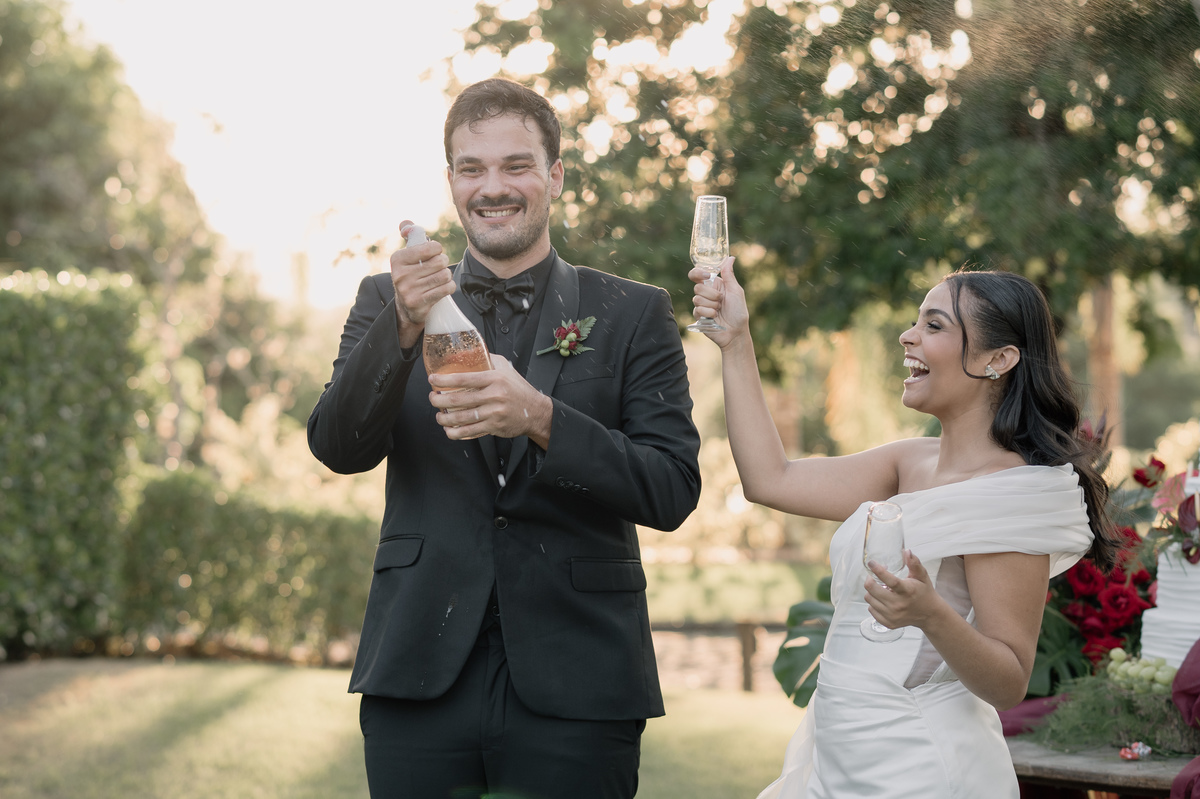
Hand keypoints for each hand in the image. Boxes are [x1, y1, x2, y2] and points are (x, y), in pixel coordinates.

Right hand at [391, 219, 455, 346]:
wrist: (406, 307)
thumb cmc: (411, 274)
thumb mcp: (407, 255)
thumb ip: (409, 235)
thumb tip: (406, 224)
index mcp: (397, 258)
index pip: (431, 247)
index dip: (438, 250)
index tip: (433, 255)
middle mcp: (400, 274)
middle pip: (440, 262)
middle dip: (443, 264)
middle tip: (438, 268)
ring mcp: (408, 290)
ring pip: (444, 275)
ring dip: (446, 276)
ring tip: (439, 278)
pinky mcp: (418, 303)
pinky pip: (446, 289)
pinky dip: (449, 287)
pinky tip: (443, 288)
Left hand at [428, 355, 553, 447]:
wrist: (536, 411)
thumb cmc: (519, 389)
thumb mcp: (507, 369)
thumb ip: (489, 360)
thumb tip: (468, 353)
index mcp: (494, 378)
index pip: (464, 378)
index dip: (444, 380)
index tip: (432, 380)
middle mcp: (494, 395)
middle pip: (458, 399)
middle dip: (439, 400)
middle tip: (433, 399)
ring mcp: (494, 412)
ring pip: (461, 417)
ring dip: (444, 418)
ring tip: (439, 415)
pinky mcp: (494, 427)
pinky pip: (470, 432)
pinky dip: (456, 433)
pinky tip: (449, 430)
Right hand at [689, 256, 746, 347]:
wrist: (735, 332)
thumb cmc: (739, 312)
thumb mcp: (736, 291)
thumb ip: (729, 275)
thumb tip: (730, 257)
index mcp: (715, 285)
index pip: (698, 274)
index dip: (698, 273)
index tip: (707, 276)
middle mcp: (706, 293)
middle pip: (697, 287)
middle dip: (711, 295)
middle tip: (721, 301)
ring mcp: (701, 305)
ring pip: (697, 298)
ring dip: (711, 305)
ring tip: (719, 311)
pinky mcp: (698, 316)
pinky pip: (698, 310)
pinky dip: (709, 313)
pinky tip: (715, 318)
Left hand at [863, 549, 938, 629]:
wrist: (929, 615)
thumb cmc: (924, 592)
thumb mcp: (922, 576)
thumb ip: (914, 563)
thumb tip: (906, 551)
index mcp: (908, 591)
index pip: (890, 580)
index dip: (878, 570)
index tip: (871, 563)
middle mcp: (899, 605)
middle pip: (872, 590)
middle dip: (870, 580)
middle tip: (874, 577)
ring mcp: (893, 615)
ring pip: (869, 599)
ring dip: (872, 592)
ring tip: (882, 589)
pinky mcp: (889, 623)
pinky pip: (871, 610)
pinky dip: (874, 603)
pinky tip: (883, 600)